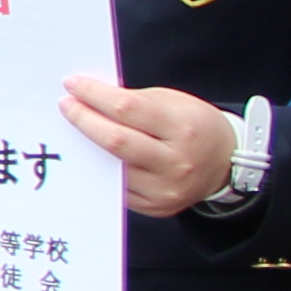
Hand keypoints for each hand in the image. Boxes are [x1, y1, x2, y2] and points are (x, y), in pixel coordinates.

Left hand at [64, 78, 248, 216]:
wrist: (225, 163)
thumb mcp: (173, 103)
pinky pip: (117, 187)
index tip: (72, 84)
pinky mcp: (156, 207)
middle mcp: (176, 162)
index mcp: (183, 128)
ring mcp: (166, 189)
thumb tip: (88, 97)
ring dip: (85, 146)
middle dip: (83, 120)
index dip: (95, 95)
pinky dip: (99, 168)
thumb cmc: (194, 125)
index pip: (127, 109)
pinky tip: (88, 154)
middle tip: (65, 105)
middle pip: (115, 141)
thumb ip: (133, 101)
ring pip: (111, 167)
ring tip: (71, 128)